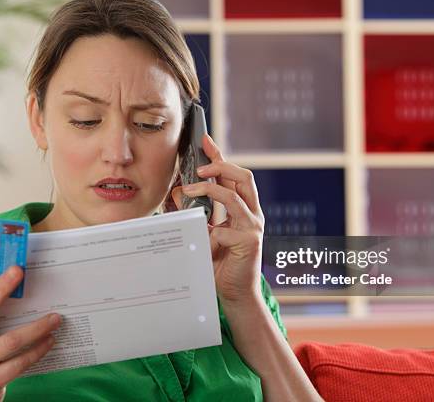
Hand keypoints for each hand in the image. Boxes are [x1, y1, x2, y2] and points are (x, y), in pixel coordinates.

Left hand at [172, 134, 264, 304]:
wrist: (237, 294)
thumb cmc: (222, 263)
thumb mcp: (207, 233)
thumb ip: (199, 214)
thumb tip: (180, 193)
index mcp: (243, 209)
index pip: (233, 176)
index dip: (220, 156)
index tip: (205, 140)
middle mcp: (252, 214)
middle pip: (243, 177)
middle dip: (221, 165)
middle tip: (200, 167)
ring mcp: (253, 227)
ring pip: (234, 196)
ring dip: (210, 191)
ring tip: (189, 192)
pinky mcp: (249, 242)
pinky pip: (223, 230)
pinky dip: (208, 235)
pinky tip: (203, 245)